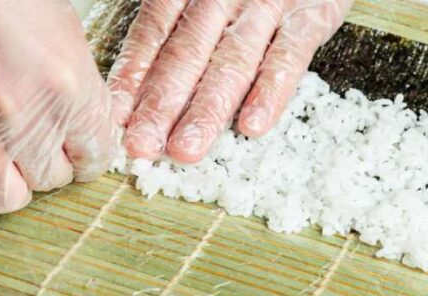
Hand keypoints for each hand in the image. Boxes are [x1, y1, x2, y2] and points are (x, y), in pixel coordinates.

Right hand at [0, 0, 117, 213]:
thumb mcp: (59, 29)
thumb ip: (75, 83)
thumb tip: (82, 118)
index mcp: (70, 88)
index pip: (96, 156)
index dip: (85, 153)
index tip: (75, 148)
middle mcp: (29, 119)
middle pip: (54, 179)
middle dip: (47, 163)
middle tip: (33, 140)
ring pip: (7, 196)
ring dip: (8, 180)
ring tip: (1, 154)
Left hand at [108, 0, 352, 162]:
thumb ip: (179, 19)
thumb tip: (140, 80)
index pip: (155, 31)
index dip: (134, 75)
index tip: (116, 117)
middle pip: (187, 54)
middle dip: (161, 105)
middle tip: (142, 146)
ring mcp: (268, 5)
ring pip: (231, 62)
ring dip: (207, 110)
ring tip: (186, 149)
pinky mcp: (311, 16)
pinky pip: (287, 56)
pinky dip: (269, 92)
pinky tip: (252, 126)